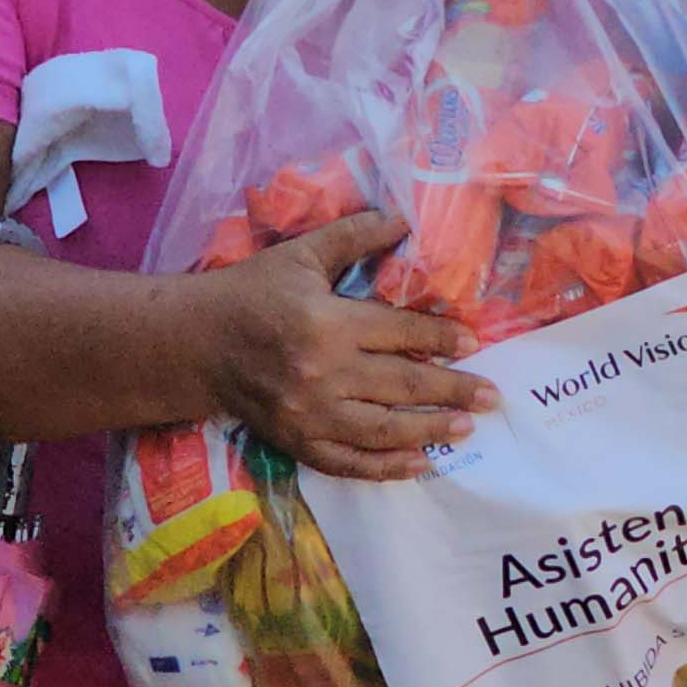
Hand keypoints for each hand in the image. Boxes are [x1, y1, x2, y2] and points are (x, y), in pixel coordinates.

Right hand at [195, 209, 494, 479]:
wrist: (194, 344)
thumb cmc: (252, 292)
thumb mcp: (302, 254)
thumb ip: (355, 236)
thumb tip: (405, 218)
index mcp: (328, 323)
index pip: (400, 333)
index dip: (441, 337)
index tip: (474, 342)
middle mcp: (323, 374)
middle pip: (402, 386)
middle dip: (453, 391)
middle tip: (492, 397)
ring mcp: (309, 415)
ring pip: (384, 430)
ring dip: (431, 431)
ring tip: (468, 428)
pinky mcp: (296, 443)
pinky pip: (349, 463)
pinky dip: (387, 469)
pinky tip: (421, 464)